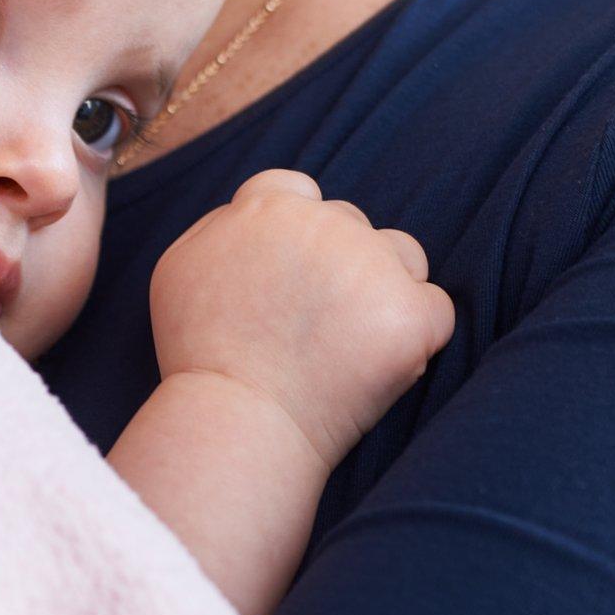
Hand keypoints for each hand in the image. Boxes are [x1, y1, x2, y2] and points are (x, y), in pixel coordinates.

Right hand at [149, 169, 455, 469]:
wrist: (234, 423)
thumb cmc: (200, 359)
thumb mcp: (179, 270)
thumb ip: (219, 229)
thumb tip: (251, 215)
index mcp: (267, 207)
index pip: (298, 191)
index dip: (297, 233)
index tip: (287, 278)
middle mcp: (324, 223)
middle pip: (350, 226)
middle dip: (338, 268)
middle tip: (309, 331)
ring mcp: (372, 264)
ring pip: (404, 256)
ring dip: (385, 289)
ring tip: (348, 346)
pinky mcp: (409, 314)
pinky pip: (434, 312)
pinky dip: (415, 339)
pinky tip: (376, 369)